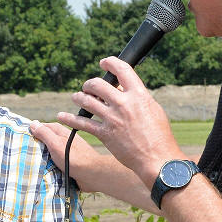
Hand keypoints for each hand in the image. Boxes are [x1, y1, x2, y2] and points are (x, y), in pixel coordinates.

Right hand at [29, 120, 112, 192]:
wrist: (92, 174)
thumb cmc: (74, 158)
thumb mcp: (56, 144)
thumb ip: (44, 133)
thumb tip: (33, 123)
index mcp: (61, 131)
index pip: (43, 126)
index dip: (33, 130)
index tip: (22, 135)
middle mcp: (65, 138)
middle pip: (47, 137)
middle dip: (37, 141)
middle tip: (24, 148)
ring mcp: (68, 149)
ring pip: (51, 148)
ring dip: (43, 152)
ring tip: (31, 159)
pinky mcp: (70, 160)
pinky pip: (56, 158)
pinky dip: (50, 161)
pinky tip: (45, 167)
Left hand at [53, 56, 184, 181]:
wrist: (156, 158)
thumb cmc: (159, 134)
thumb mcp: (153, 109)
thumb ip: (138, 97)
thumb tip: (123, 88)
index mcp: (139, 95)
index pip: (122, 69)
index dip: (110, 62)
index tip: (104, 63)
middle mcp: (123, 104)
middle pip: (98, 84)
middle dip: (90, 84)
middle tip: (88, 87)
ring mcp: (112, 118)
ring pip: (86, 101)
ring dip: (78, 97)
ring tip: (76, 97)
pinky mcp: (104, 133)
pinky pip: (82, 123)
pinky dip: (69, 119)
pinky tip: (62, 116)